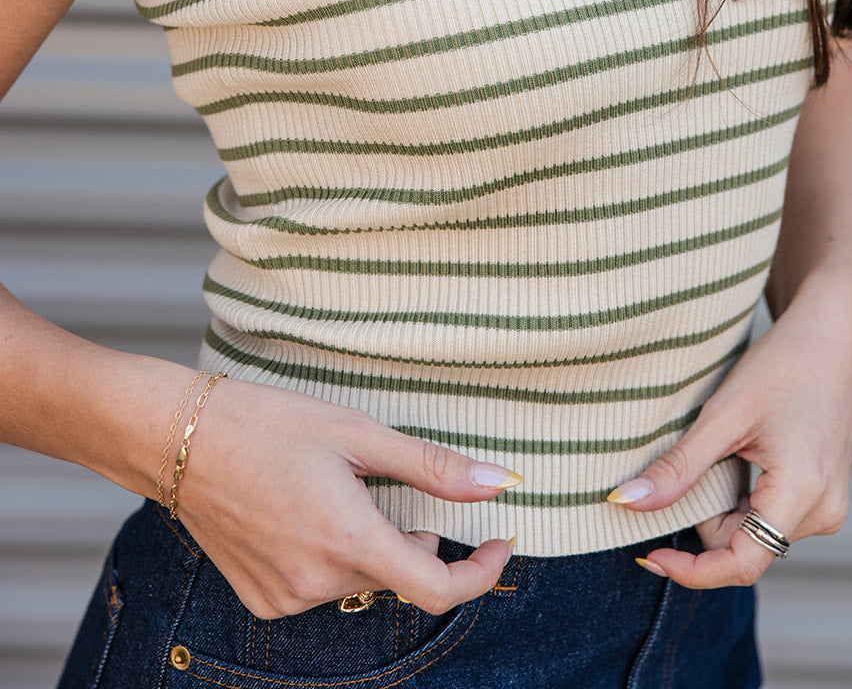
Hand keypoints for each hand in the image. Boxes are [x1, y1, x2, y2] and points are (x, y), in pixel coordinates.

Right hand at [169, 376, 519, 616]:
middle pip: (396, 574)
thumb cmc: (268, 423)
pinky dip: (331, 555)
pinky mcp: (262, 600)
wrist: (179, 440)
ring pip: (358, 578)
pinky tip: (304, 512)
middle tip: (393, 486)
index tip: (499, 541)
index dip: (479, 573)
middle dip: (412, 538)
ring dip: (369, 544)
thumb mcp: (357, 432)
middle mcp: (316, 583)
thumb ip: (432, 466)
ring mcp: (285, 598)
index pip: (436, 589)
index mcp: (347, 540)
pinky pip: (319, 586)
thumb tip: (498, 482)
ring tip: (337, 489)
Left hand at [606, 277, 851, 587]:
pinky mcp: (825, 496)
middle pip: (742, 544)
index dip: (691, 571)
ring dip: (728, 500)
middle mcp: (824, 512)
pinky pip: (772, 515)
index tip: (647, 555)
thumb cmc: (781, 365)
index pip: (741, 564)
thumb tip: (626, 503)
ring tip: (735, 444)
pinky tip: (750, 449)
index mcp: (804, 495)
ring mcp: (829, 506)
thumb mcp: (723, 415)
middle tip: (707, 451)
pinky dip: (747, 493)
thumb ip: (679, 467)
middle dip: (709, 509)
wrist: (829, 335)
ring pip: (754, 531)